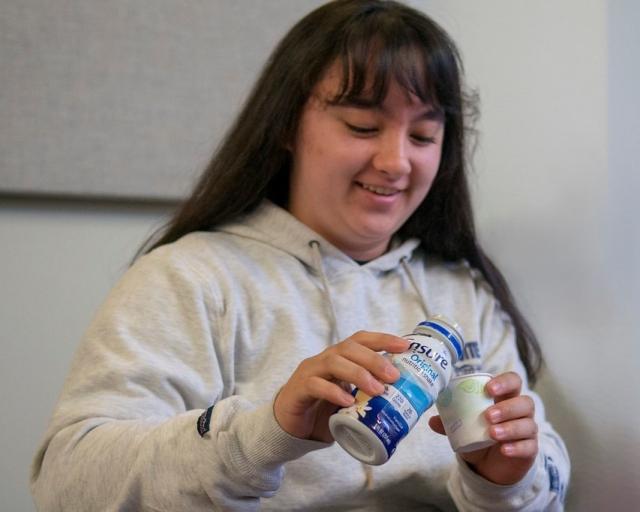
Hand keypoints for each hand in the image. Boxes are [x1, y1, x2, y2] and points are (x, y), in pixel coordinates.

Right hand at [273, 331, 408, 441]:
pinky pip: (315, 385)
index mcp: (339, 358)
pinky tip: (347, 402)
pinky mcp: (298, 390)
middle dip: (374, 359)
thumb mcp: (350, 400)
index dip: (382, 339)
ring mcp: (309, 372)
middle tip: (394, 376)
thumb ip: (369, 397)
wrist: (288, 426)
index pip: (361, 340)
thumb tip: (404, 402)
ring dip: (358, 373)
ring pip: (333, 361)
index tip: (404, 346)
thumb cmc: (323, 410)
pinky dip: (333, 392)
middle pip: (349, 348)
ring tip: (377, 390)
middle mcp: (324, 359)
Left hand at [429, 371, 537, 484]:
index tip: (489, 389)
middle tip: (488, 415)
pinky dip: (517, 447)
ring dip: (510, 428)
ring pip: (528, 424)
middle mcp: (521, 412)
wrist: (489, 465)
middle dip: (507, 408)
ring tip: (492, 433)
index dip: (504, 382)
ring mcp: (528, 430)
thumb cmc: (479, 436)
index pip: (513, 381)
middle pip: (525, 402)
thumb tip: (431, 420)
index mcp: (505, 398)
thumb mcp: (463, 428)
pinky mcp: (531, 450)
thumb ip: (450, 422)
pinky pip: (530, 446)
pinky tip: (504, 449)